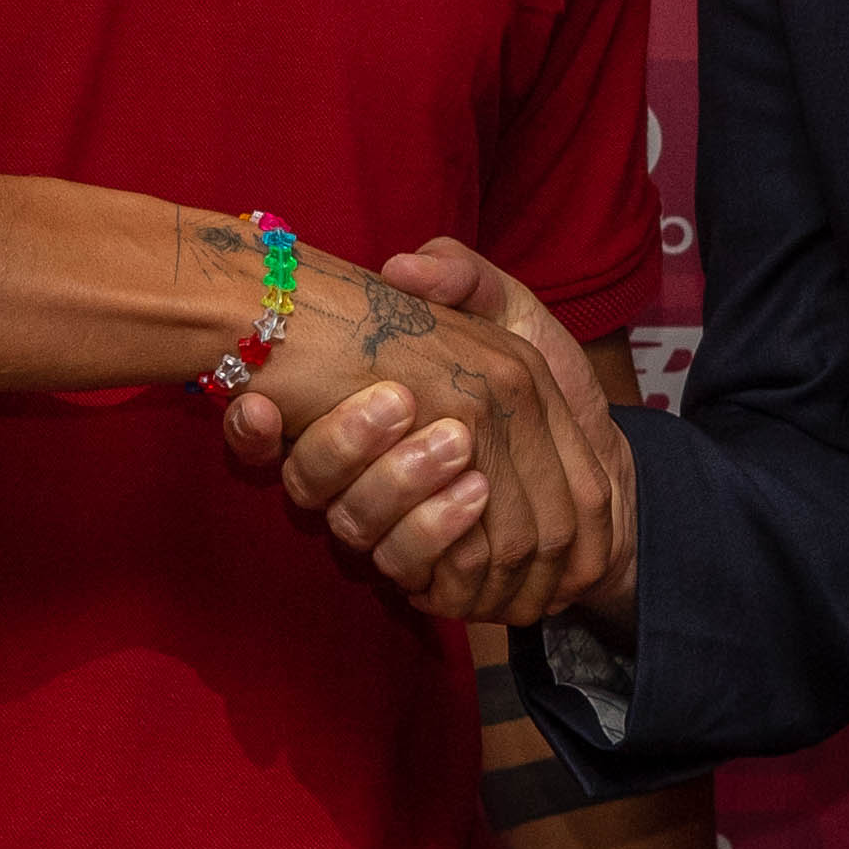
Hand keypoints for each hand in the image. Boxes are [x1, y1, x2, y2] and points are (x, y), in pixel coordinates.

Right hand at [224, 240, 634, 630]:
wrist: (597, 462)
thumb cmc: (540, 381)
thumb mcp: (507, 314)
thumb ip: (460, 280)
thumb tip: (402, 269)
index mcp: (349, 420)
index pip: (265, 435)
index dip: (251, 433)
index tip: (263, 406)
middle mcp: (354, 482)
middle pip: (308, 486)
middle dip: (339, 447)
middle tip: (399, 399)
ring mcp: (389, 534)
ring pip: (354, 527)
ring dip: (397, 484)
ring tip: (458, 443)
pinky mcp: (431, 579)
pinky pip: (413, 567)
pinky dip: (438, 532)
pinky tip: (475, 495)